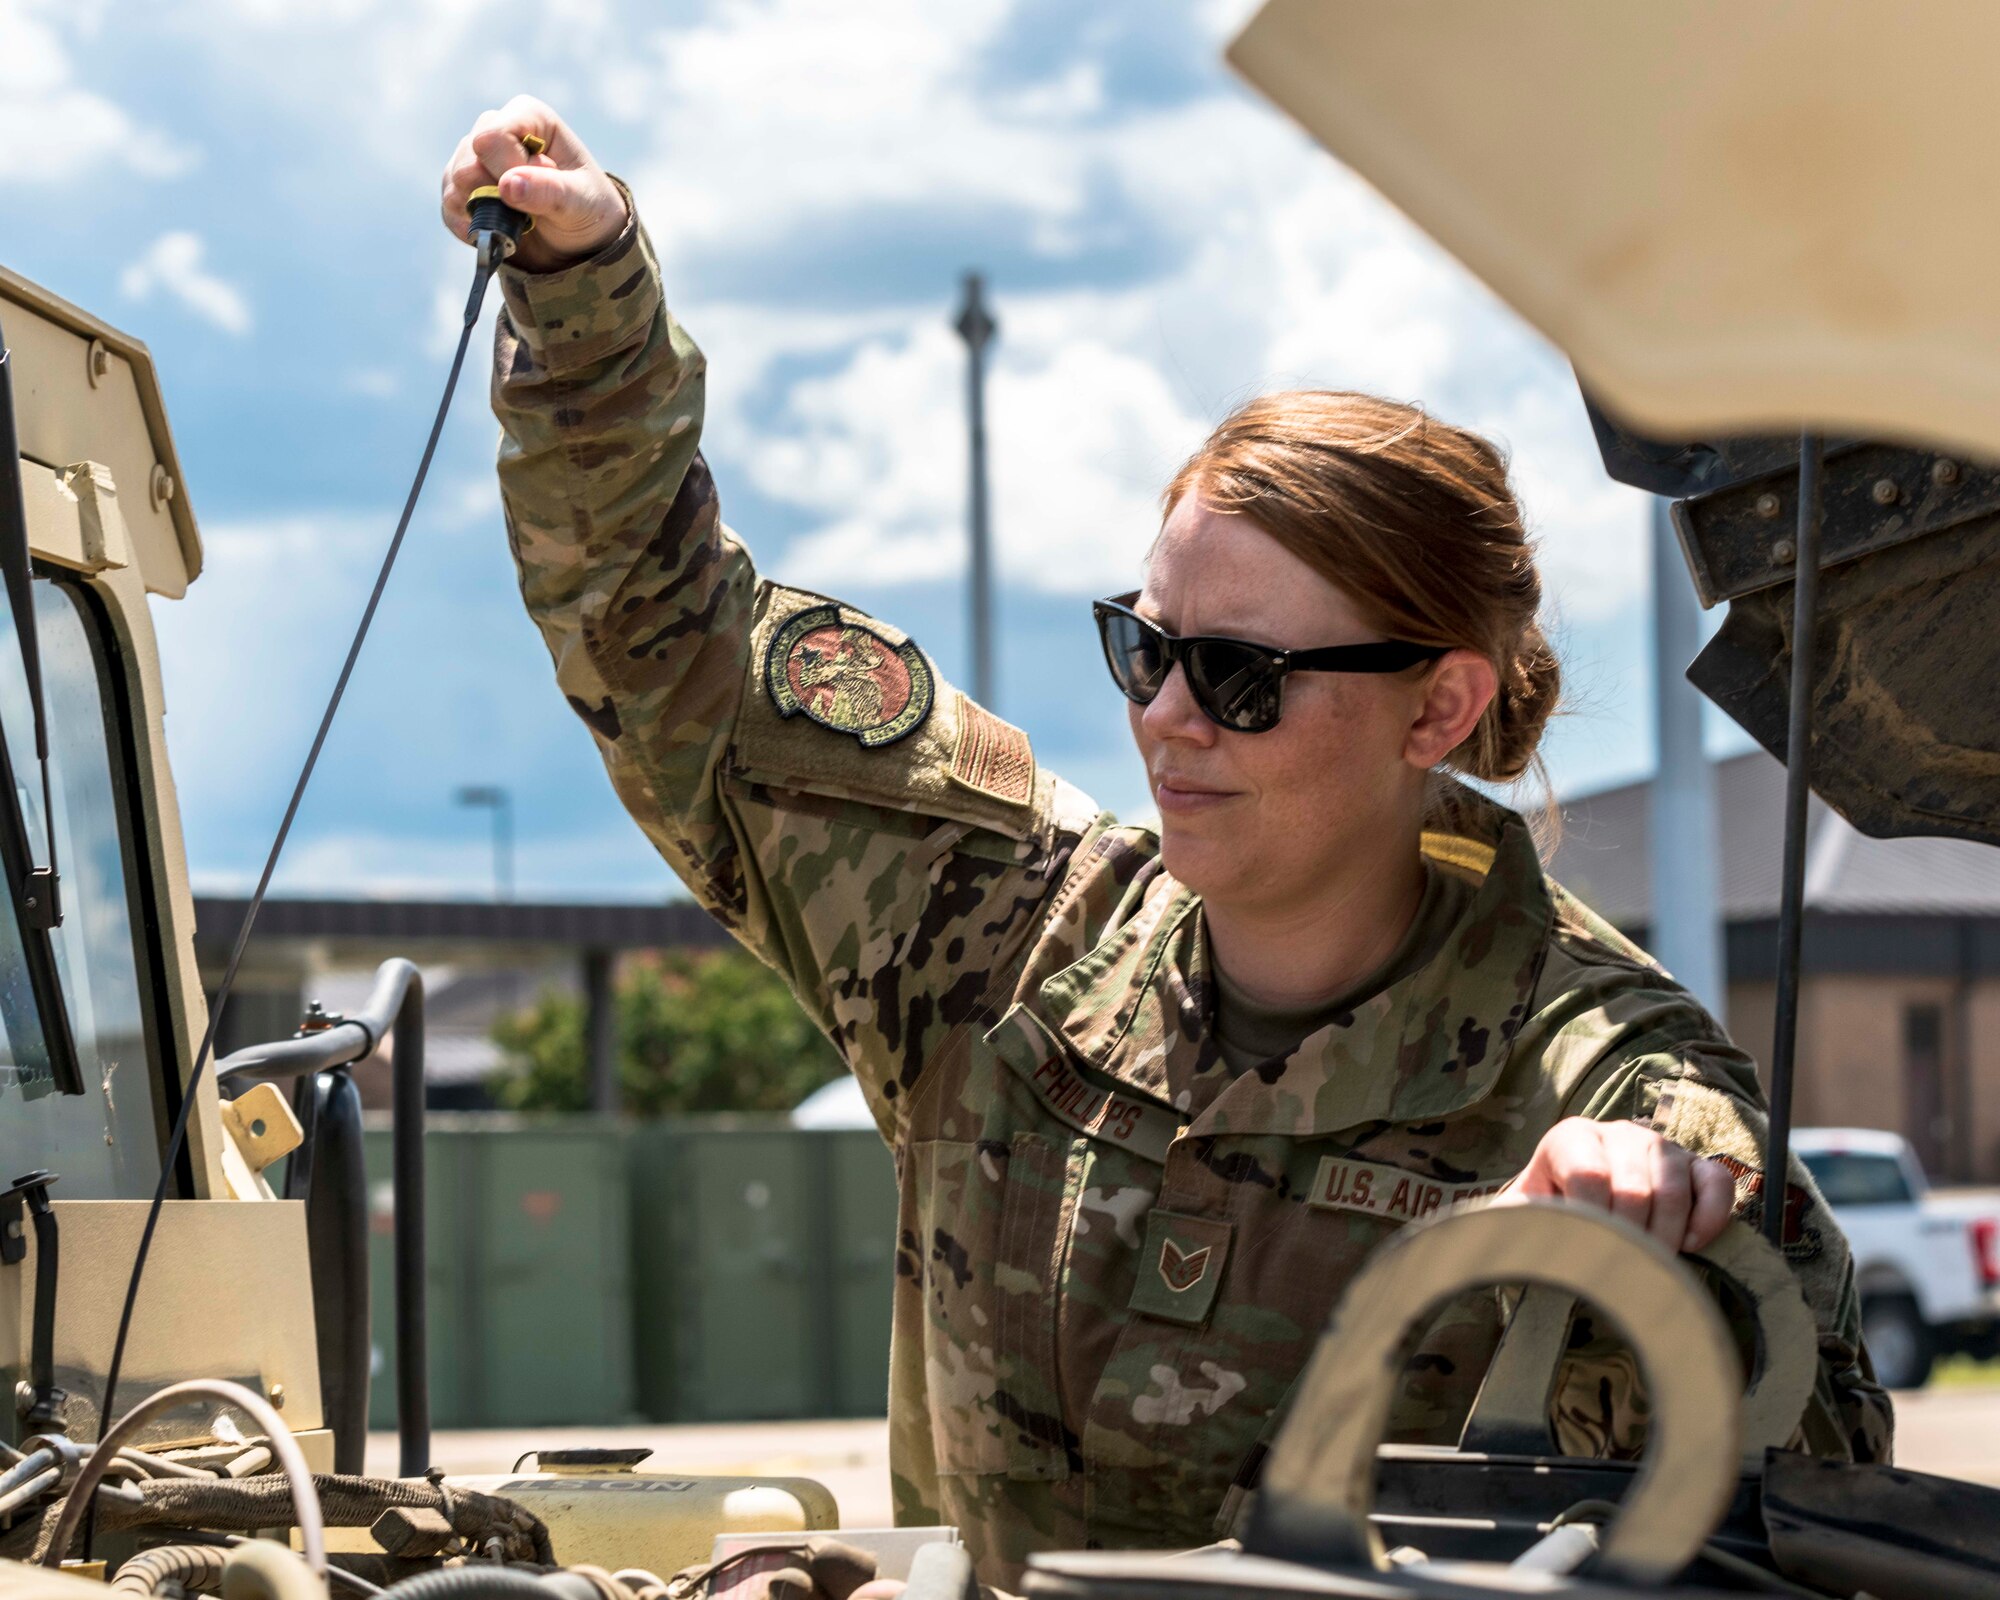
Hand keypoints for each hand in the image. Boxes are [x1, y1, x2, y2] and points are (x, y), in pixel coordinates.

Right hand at [441, 95, 628, 271]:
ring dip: (485, 213)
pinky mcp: (461, 187)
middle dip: (497, 195)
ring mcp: (474, 157)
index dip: (509, 170)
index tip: (539, 187)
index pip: (493, 136)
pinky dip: (473, 228)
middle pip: (468, 160)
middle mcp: (496, 128)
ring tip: (520, 222)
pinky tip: (501, 232)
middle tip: (530, 211)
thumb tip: (507, 185)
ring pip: (454, 182)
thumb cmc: (587, 209)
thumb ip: (549, 191)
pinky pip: (449, 208)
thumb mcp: (581, 203)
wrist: (578, 242)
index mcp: (528, 116)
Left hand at [1494, 1117, 1735, 1251]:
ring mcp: (1661, 1146)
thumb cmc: (1549, 1210)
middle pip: (1634, 1187)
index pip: (1587, 1174)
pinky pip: (1717, 1184)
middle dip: (1628, 1236)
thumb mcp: (1519, 1212)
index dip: (1591, 1220)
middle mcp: (1618, 1132)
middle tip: (1621, 1265)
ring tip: (1649, 1262)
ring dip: (1665, 1236)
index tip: (1587, 1250)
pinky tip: (1690, 1245)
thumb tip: (1492, 1234)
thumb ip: (1507, 1219)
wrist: (1584, 1202)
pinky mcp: (1697, 1164)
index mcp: (1570, 1137)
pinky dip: (1709, 1218)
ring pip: (1675, 1187)